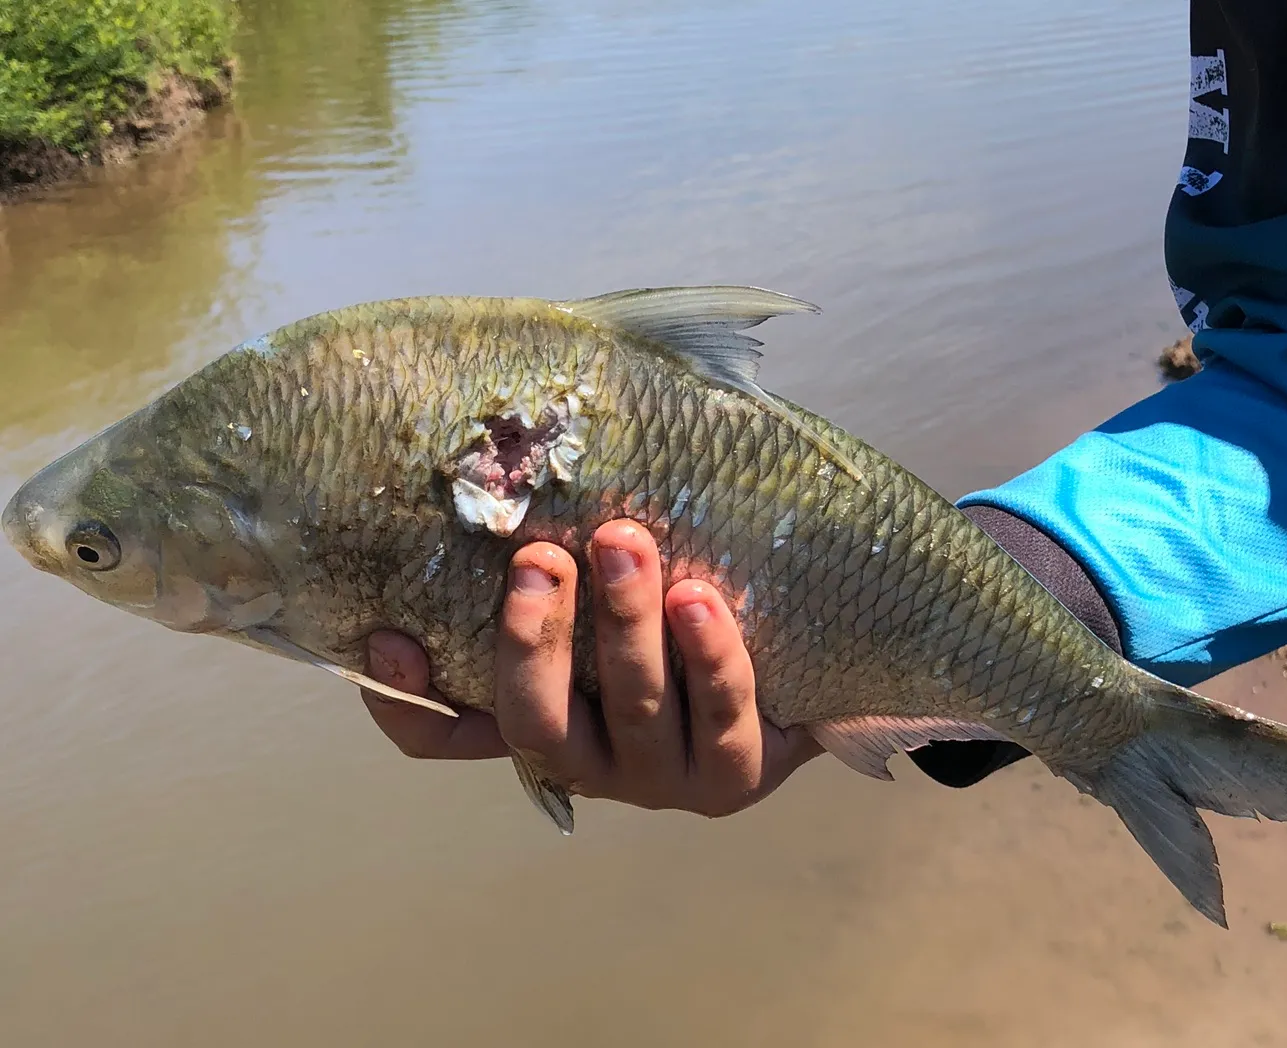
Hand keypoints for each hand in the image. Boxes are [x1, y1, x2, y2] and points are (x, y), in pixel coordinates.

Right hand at [359, 519, 822, 817]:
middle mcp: (589, 764)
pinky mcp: (735, 776)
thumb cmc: (675, 622)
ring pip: (633, 708)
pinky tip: (700, 597)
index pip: (444, 737)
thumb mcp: (600, 595)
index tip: (391, 637)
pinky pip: (721, 716)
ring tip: (625, 542)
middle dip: (534, 637)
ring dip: (625, 624)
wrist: (798, 673)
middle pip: (537, 720)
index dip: (406, 703)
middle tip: (542, 555)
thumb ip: (545, 568)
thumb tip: (482, 495)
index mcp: (541, 724)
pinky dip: (709, 655)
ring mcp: (662, 779)